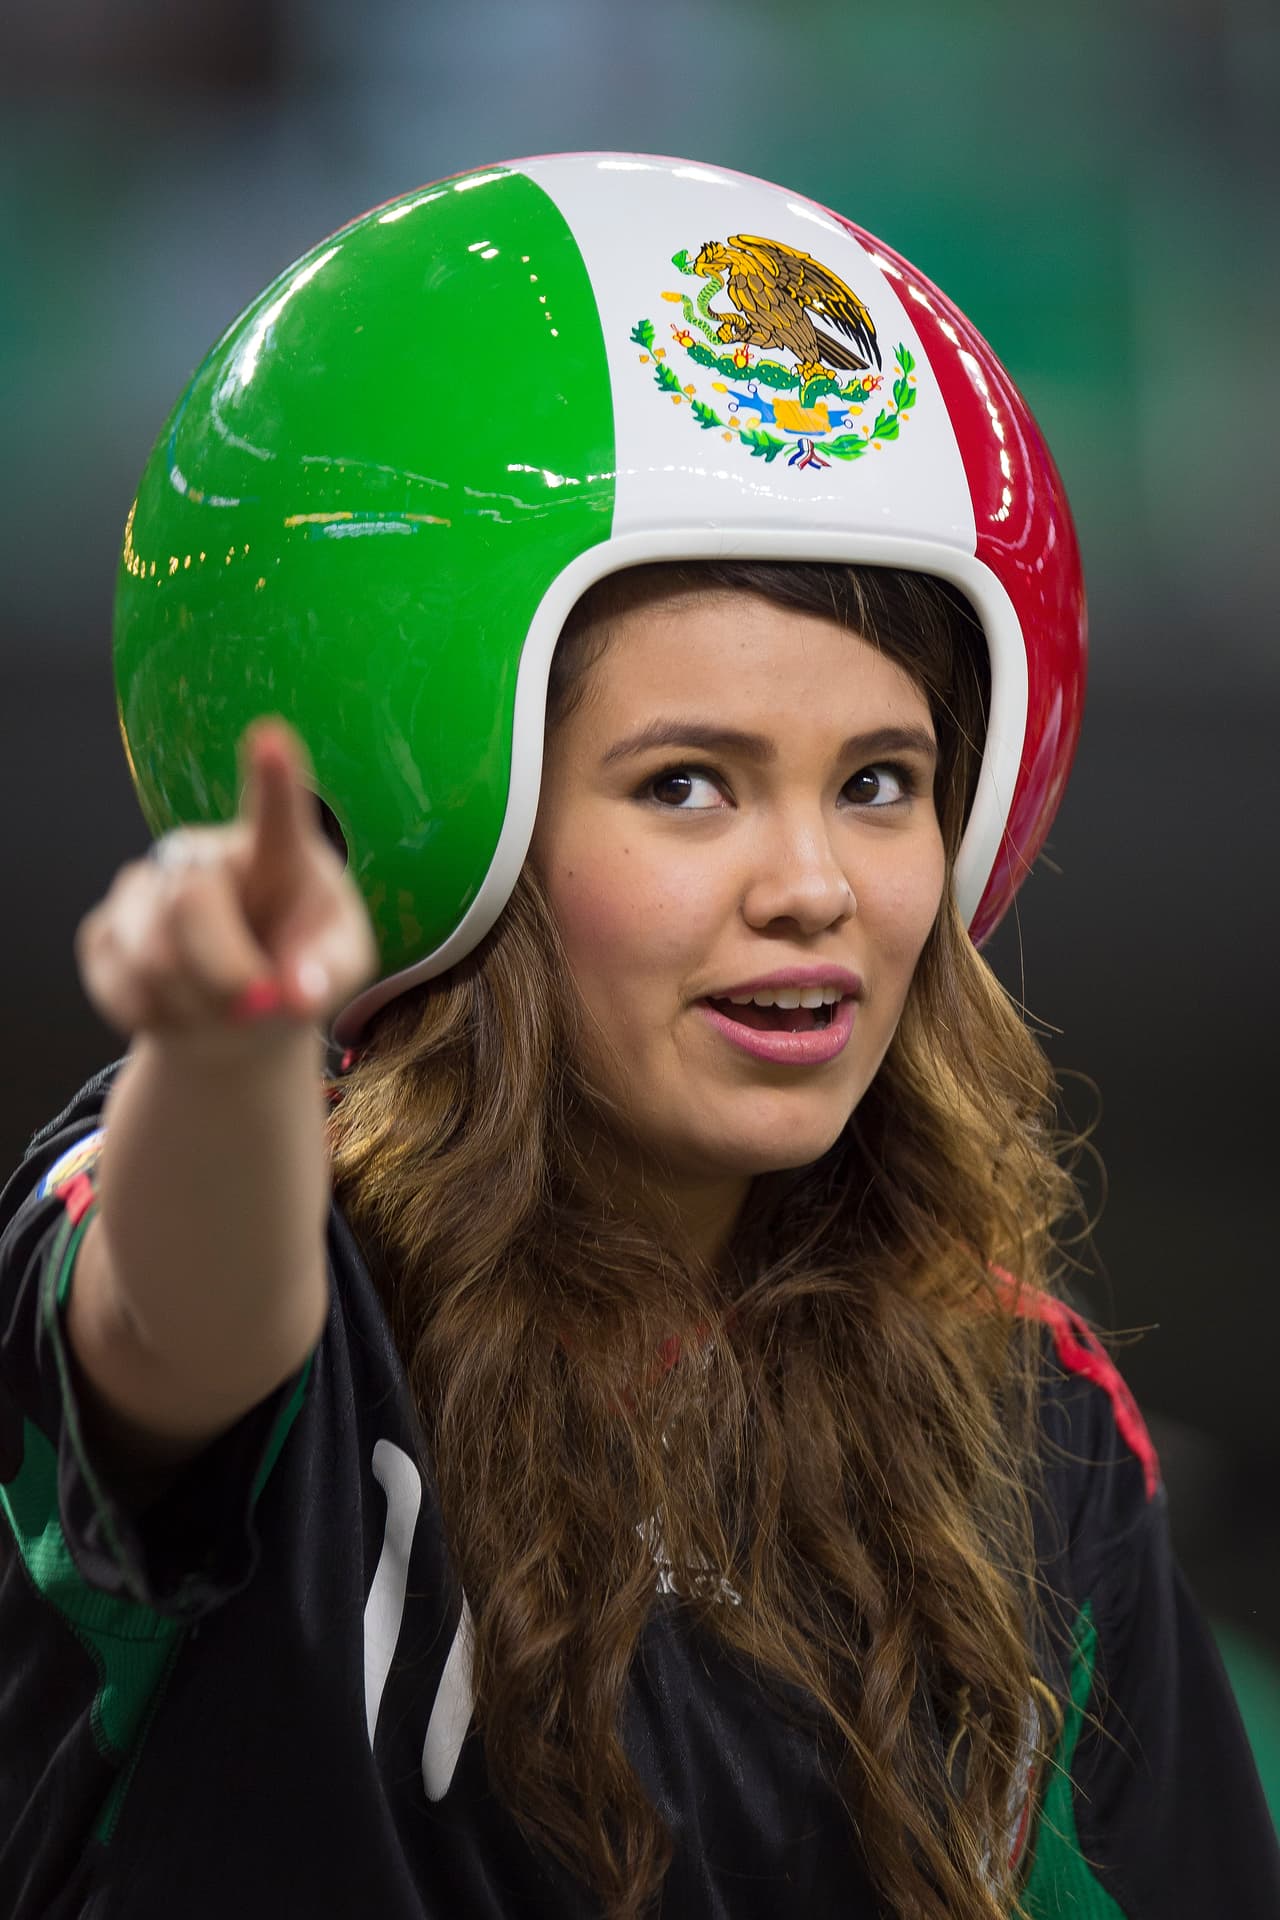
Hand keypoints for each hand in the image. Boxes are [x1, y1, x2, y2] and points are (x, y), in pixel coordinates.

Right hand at [76, 719, 377, 1036]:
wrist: (240, 1014)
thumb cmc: (300, 973)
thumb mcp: (338, 974)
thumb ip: (329, 975)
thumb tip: (297, 993)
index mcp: (277, 855)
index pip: (275, 814)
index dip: (273, 779)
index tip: (271, 737)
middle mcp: (204, 856)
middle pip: (192, 904)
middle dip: (226, 973)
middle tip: (256, 1008)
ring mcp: (145, 888)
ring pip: (150, 952)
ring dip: (195, 1004)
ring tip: (222, 1009)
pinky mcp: (104, 930)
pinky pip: (120, 983)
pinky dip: (158, 1018)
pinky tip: (179, 1009)